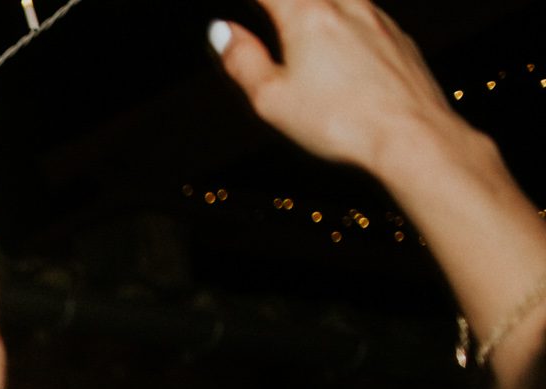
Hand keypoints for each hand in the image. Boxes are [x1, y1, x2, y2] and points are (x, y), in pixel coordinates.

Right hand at [210, 0, 458, 176]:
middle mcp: (345, 6)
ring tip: (300, 23)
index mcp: (307, 16)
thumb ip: (242, 60)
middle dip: (283, 5)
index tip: (233, 13)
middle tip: (271, 15)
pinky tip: (338, 39)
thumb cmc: (340, 120)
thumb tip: (221, 31)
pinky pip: (364, 12)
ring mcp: (376, 18)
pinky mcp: (397, 36)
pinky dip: (343, 16)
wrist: (411, 134)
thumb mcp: (271, 99)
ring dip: (314, 9)